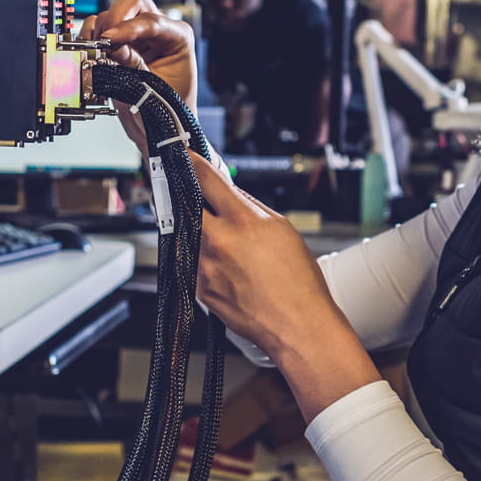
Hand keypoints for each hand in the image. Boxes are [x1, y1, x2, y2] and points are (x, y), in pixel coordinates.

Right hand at [81, 0, 196, 155]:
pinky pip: (99, 28)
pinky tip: (93, 56)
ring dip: (99, 33)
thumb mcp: (154, 91)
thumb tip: (111, 48)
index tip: (110, 41)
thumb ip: (133, 67)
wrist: (162, 127)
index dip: (128, 29)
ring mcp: (137, 34)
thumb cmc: (169, 110)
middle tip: (103, 41)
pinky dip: (90, 39)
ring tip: (98, 56)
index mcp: (178, 37)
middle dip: (114, 17)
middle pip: (132, 0)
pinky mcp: (119, 42)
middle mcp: (158, 30)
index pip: (151, 21)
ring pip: (111, 14)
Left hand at [189, 152, 342, 358]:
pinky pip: (191, 262)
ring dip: (195, 230)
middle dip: (184, 196)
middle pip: (184, 204)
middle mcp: (217, 243)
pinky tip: (226, 267)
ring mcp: (203, 267)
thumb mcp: (281, 229)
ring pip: (186, 235)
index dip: (190, 161)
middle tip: (189, 193)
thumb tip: (227, 191)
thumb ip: (250, 206)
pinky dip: (201, 257)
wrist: (298, 327)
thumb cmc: (299, 283)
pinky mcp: (198, 289)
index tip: (181, 154)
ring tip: (225, 243)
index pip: (205, 179)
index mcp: (242, 222)